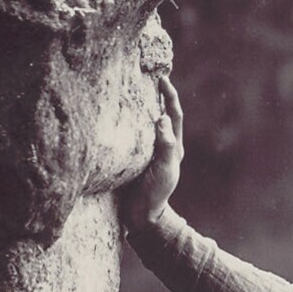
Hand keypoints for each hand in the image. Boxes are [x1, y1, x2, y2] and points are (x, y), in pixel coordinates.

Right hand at [120, 72, 183, 229]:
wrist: (140, 215)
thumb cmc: (155, 193)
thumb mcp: (164, 169)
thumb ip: (166, 145)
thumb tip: (162, 117)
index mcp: (174, 147)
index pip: (174, 115)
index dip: (170, 97)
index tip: (163, 80)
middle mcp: (161, 146)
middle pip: (161, 115)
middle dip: (156, 96)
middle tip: (148, 77)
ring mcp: (147, 151)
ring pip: (145, 123)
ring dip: (142, 107)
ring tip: (132, 89)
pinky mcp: (133, 157)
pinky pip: (133, 134)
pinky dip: (129, 122)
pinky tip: (118, 113)